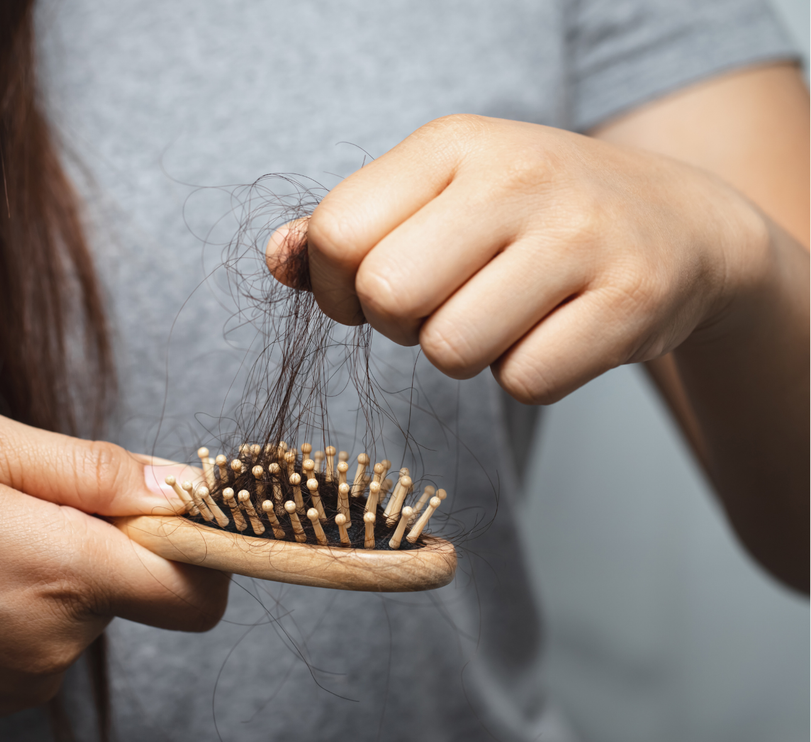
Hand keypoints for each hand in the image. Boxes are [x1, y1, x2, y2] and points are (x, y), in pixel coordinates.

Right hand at [0, 409, 226, 715]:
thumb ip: (92, 467)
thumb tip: (180, 485)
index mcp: (60, 569)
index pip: (196, 586)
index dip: (206, 544)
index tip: (174, 508)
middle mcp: (56, 639)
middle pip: (142, 586)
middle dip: (111, 539)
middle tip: (29, 502)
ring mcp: (28, 678)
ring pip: (93, 608)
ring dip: (64, 568)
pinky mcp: (2, 697)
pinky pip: (55, 637)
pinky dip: (34, 603)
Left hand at [268, 114, 770, 403]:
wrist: (679, 224)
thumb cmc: (531, 217)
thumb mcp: (440, 196)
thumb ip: (348, 228)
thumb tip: (276, 260)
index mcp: (452, 144)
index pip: (337, 234)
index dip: (337, 288)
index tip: (373, 292)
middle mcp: (516, 175)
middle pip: (387, 296)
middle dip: (400, 325)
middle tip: (442, 307)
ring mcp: (580, 235)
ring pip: (451, 351)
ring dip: (464, 354)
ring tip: (504, 314)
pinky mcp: (631, 299)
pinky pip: (525, 382)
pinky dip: (528, 375)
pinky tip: (555, 332)